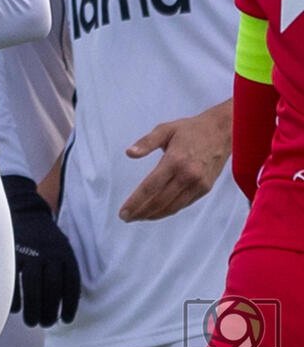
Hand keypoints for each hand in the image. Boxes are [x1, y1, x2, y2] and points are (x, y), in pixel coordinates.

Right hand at [3, 174, 78, 326]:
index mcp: (65, 254)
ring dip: (33, 309)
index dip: (69, 306)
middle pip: (52, 289)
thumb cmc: (45, 236)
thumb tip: (65, 301)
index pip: (71, 285)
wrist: (24, 208)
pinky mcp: (12, 252)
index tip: (65, 320)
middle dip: (48, 311)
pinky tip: (15, 308)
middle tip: (44, 324)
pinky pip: (13, 279)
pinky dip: (15, 297)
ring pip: (33, 286)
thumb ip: (64, 268)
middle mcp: (50, 254)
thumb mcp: (62, 246)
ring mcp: (30, 252)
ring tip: (30, 322)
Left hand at [119, 99, 231, 221]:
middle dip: (141, 212)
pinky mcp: (205, 189)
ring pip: (173, 206)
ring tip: (139, 217)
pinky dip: (169, 210)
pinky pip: (184, 204)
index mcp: (175, 161)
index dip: (136, 202)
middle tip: (126, 217)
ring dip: (154, 215)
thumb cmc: (190, 130)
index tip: (124, 212)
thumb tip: (129, 153)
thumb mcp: (165, 129)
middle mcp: (187, 176)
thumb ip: (146, 142)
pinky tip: (157, 211)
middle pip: (160, 200)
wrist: (221, 132)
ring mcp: (198, 184)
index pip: (151, 187)